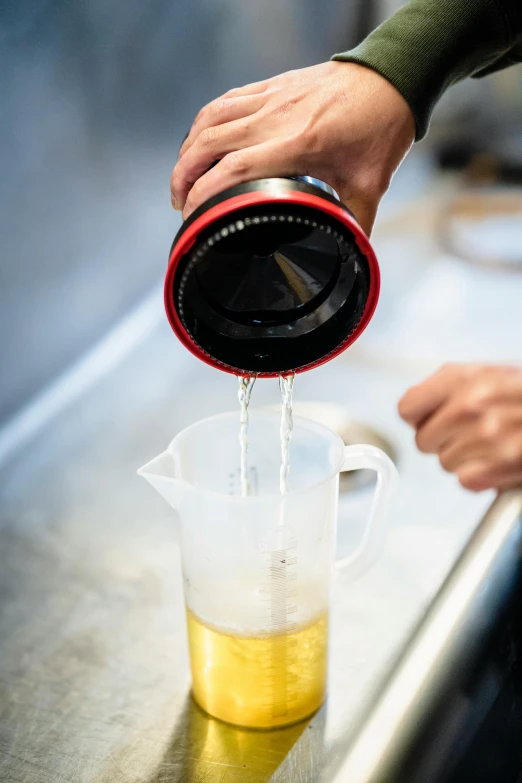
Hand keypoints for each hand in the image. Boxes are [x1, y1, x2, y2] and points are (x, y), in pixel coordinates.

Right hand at [171, 61, 414, 232]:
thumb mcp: (371, 188)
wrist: (391, 81)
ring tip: (182, 180)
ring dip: (187, 151)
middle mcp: (278, 117)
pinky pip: (222, 103)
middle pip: (209, 143)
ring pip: (209, 120)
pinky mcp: (269, 87)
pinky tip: (198, 144)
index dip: (206, 194)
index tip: (194, 217)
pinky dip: (202, 125)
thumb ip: (353, 226)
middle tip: (181, 206)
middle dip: (184, 177)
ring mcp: (270, 98)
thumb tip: (347, 261)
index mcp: (302, 144)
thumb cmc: (381, 131)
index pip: (236, 168)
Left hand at [399, 364, 521, 491]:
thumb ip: (448, 386)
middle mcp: (470, 405)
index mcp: (463, 378)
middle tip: (471, 433)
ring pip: (445, 463)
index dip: (418, 418)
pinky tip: (499, 461)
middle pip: (423, 441)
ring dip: (465, 459)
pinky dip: (481, 477)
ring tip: (493, 443)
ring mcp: (485, 437)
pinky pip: (466, 481)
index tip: (429, 420)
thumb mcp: (489, 374)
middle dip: (444, 440)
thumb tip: (412, 409)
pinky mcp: (498, 466)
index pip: (408, 408)